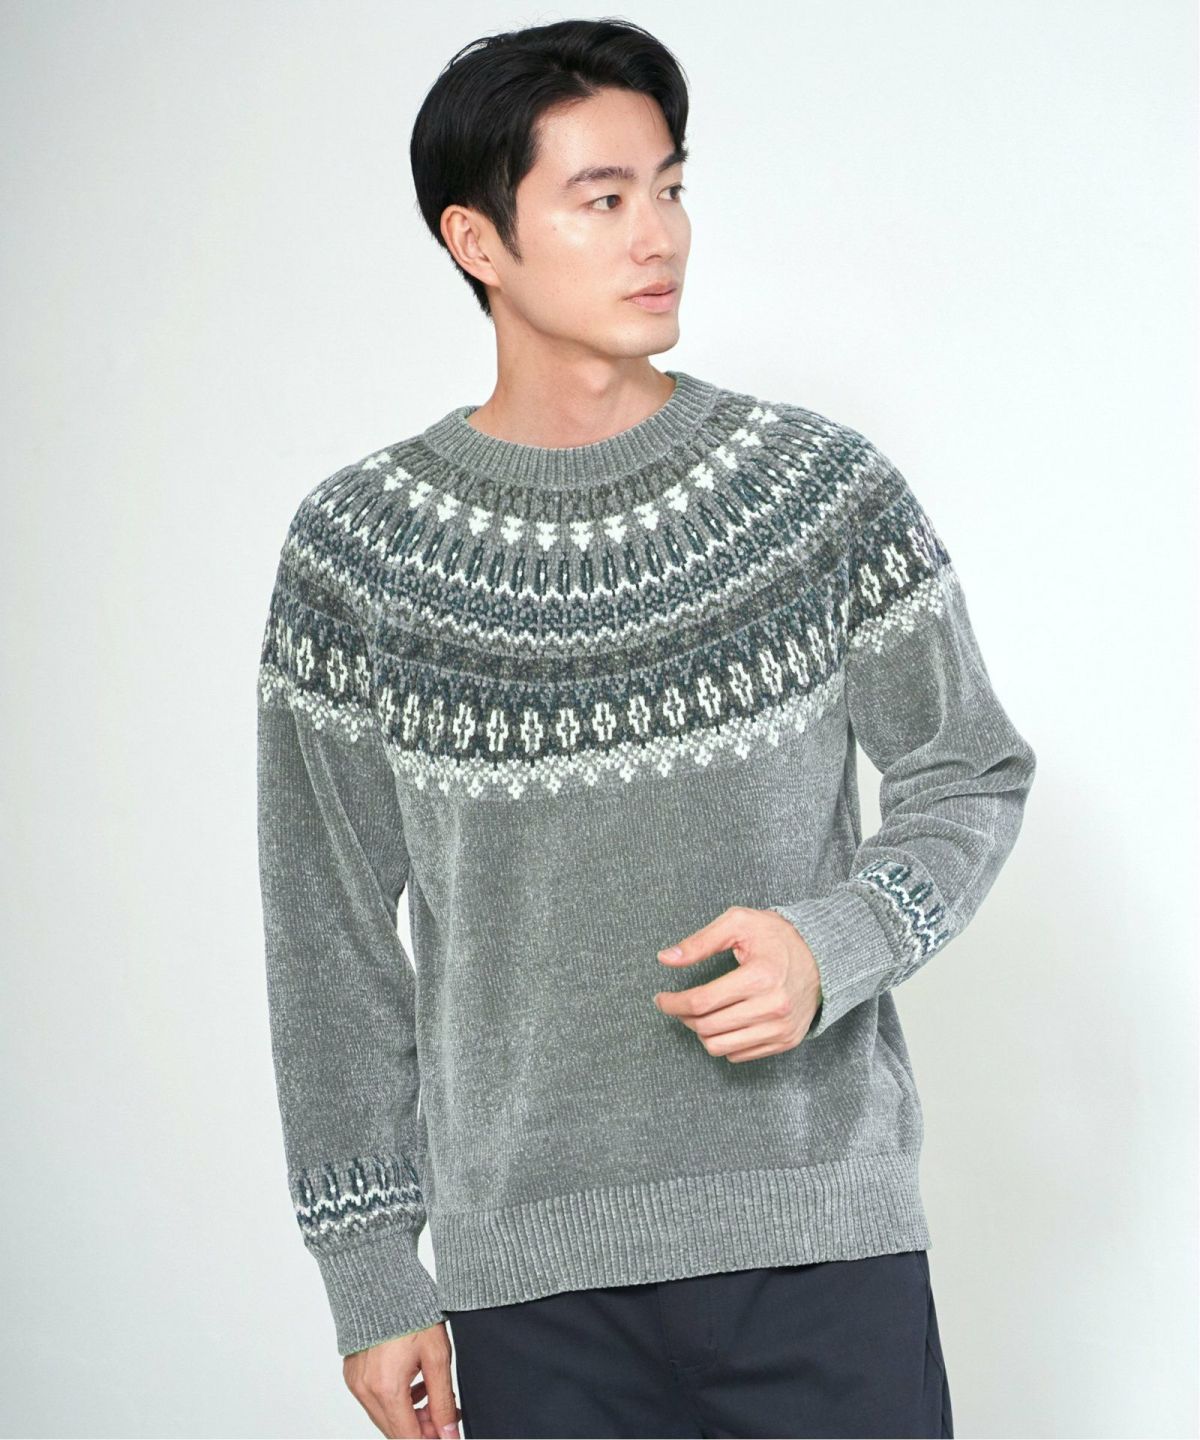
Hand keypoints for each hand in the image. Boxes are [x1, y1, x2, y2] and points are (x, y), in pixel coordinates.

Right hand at [343, 1322, 461, 1438]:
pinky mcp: (352, 1375)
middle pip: (395, 1431)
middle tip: (444, 1413)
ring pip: (384, 1418)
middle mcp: (366, 1390)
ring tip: (432, 1394)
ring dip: (409, 1415)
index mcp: (387, 1388)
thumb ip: (443, 1402)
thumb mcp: (437, 1357)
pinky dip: (394, 1401)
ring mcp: (356, 1383)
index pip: (408, 1437)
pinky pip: (374, 1401)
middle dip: (422, 1428)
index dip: (431, 1438)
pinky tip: (413, 1385)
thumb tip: (449, 1433)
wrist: (384, 1283)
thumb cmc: (413, 1312)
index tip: (447, 1434)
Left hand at [653, 906, 821, 1060]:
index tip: (661, 999)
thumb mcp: (738, 923)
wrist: (823, 956)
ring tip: (698, 1014)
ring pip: (720, 1047)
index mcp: (760, 976)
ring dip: (700, 1032)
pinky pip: (739, 1055)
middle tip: (677, 1004)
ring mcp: (781, 1029)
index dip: (673, 1003)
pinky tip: (723, 1021)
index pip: (702, 1001)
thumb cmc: (776, 935)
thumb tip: (665, 958)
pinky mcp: (786, 1041)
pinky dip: (723, 1041)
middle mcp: (773, 1007)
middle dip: (683, 1016)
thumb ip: (700, 941)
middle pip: (707, 1027)